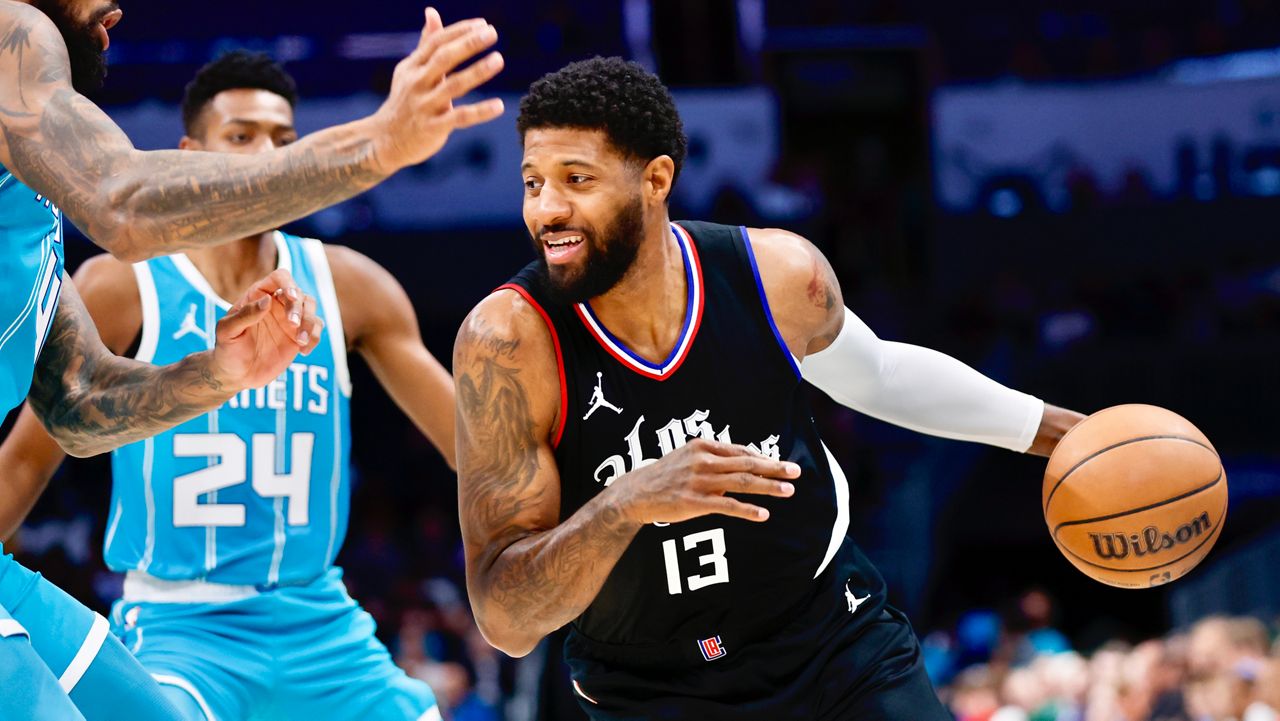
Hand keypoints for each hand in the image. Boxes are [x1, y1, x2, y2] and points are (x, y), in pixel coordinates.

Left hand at [208, 269, 323, 390]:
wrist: (236, 374)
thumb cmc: (227, 349)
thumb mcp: (228, 331)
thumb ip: (245, 314)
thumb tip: (267, 300)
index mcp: (258, 296)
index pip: (279, 278)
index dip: (288, 283)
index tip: (291, 297)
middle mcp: (277, 304)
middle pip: (299, 294)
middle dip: (299, 308)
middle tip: (293, 325)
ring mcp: (290, 320)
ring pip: (311, 309)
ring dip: (310, 323)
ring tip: (300, 341)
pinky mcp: (299, 336)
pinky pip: (316, 330)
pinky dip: (315, 338)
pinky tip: (303, 351)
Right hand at [372, 7, 504, 172]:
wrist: (386, 139)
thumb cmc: (405, 100)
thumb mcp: (411, 70)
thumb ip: (426, 43)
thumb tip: (432, 11)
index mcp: (413, 66)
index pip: (437, 42)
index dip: (459, 31)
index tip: (483, 24)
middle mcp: (417, 82)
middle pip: (444, 58)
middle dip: (468, 44)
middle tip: (492, 32)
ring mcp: (424, 105)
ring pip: (454, 86)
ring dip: (477, 72)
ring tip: (498, 59)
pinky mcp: (433, 128)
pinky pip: (460, 118)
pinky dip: (480, 112)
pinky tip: (499, 106)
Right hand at [609, 439, 799, 524]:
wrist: (635, 492)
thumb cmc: (665, 475)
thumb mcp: (689, 457)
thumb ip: (715, 460)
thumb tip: (743, 466)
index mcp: (703, 445)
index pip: (741, 451)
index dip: (764, 458)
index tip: (781, 464)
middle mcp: (703, 460)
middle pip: (746, 463)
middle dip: (774, 468)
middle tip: (796, 472)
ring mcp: (699, 481)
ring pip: (741, 482)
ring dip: (768, 487)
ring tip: (788, 491)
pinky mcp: (694, 502)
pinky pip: (727, 506)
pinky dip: (747, 510)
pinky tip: (763, 514)